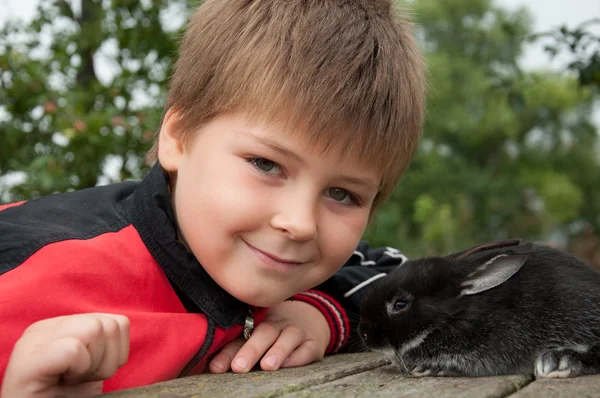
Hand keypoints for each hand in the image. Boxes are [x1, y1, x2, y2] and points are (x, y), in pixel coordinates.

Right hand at [1, 313, 129, 397]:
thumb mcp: (91, 366)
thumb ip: (102, 341)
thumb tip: (121, 324)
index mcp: (60, 326)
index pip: (116, 321)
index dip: (116, 353)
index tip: (92, 372)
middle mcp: (45, 328)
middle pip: (109, 324)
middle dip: (107, 359)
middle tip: (82, 378)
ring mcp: (34, 342)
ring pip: (94, 329)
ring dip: (94, 364)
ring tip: (72, 380)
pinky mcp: (27, 361)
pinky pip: (74, 349)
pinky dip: (79, 369)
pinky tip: (63, 383)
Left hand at [209, 300, 329, 373]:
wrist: (311, 319)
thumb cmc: (274, 332)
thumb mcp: (255, 334)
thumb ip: (235, 347)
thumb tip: (211, 366)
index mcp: (257, 321)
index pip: (241, 335)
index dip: (228, 351)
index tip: (215, 367)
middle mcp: (277, 324)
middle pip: (264, 332)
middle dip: (251, 349)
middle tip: (239, 366)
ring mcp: (296, 332)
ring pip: (288, 337)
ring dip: (277, 351)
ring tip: (267, 366)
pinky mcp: (313, 343)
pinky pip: (307, 348)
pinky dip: (299, 356)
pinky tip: (289, 363)